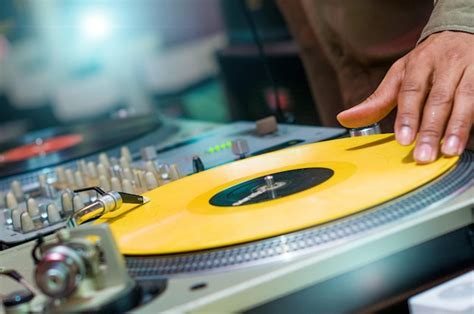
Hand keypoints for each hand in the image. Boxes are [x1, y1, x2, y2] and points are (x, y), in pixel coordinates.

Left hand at [337, 31, 473, 163]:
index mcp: (420, 63)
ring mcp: (472, 68)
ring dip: (458, 127)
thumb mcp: (400, 75)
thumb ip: (377, 100)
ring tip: (449, 151)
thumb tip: (345, 118)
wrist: (463, 31)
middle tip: (423, 155)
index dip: (407, 116)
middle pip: (438, 99)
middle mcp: (447, 63)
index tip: (403, 139)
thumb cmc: (428, 61)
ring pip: (466, 99)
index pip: (412, 91)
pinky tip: (466, 140)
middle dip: (430, 129)